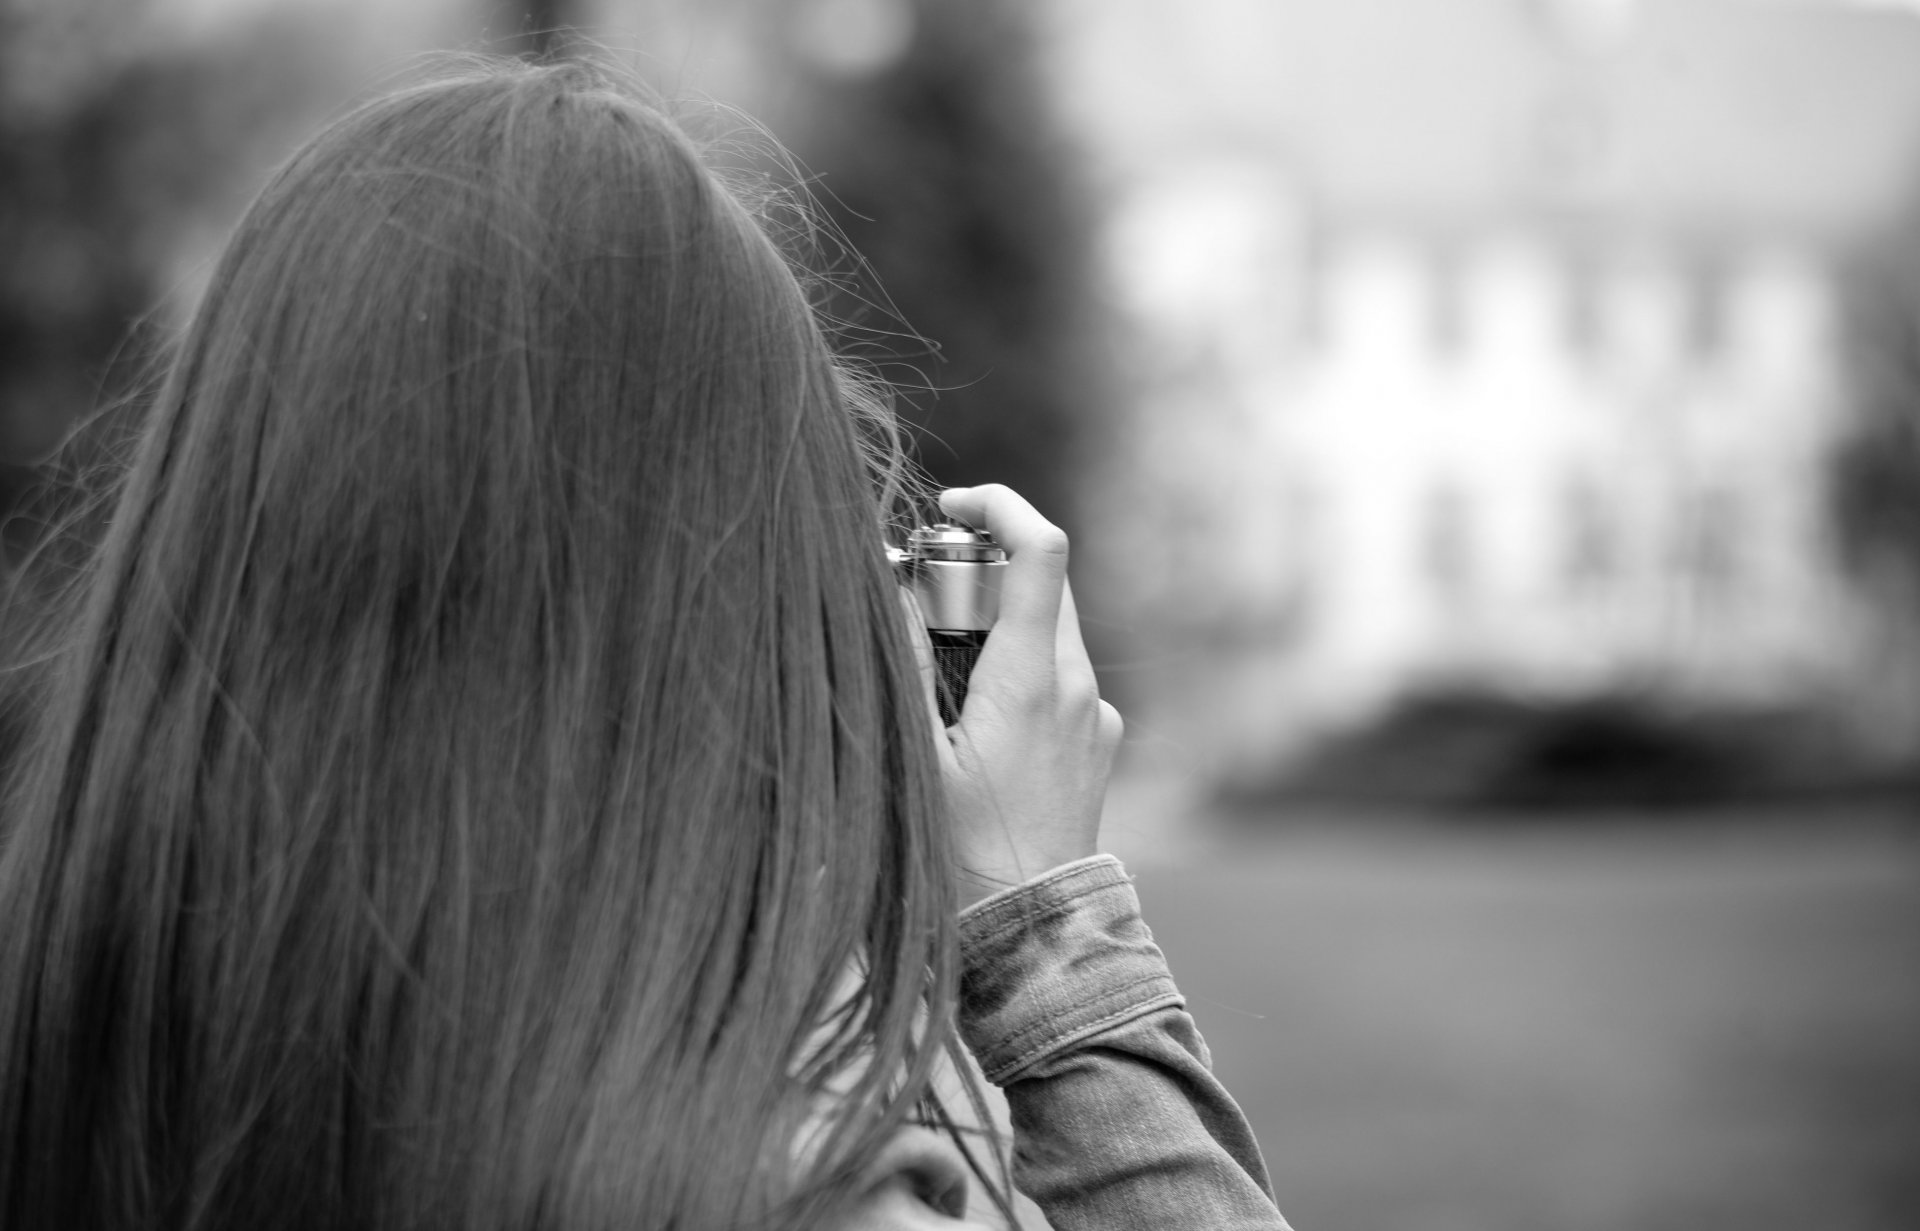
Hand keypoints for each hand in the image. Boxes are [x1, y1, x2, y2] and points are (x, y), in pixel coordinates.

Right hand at [919, 485, 1123, 909]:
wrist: (1032, 933)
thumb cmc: (962, 853)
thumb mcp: (914, 757)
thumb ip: (902, 665)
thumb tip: (887, 588)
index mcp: (1032, 680)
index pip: (1041, 549)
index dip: (1000, 506)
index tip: (953, 506)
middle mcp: (1078, 686)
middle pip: (1043, 581)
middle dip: (985, 567)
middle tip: (925, 597)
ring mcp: (1097, 715)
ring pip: (1052, 629)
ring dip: (1001, 620)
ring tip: (945, 671)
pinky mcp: (1102, 740)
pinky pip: (1062, 675)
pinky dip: (1021, 667)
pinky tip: (979, 720)